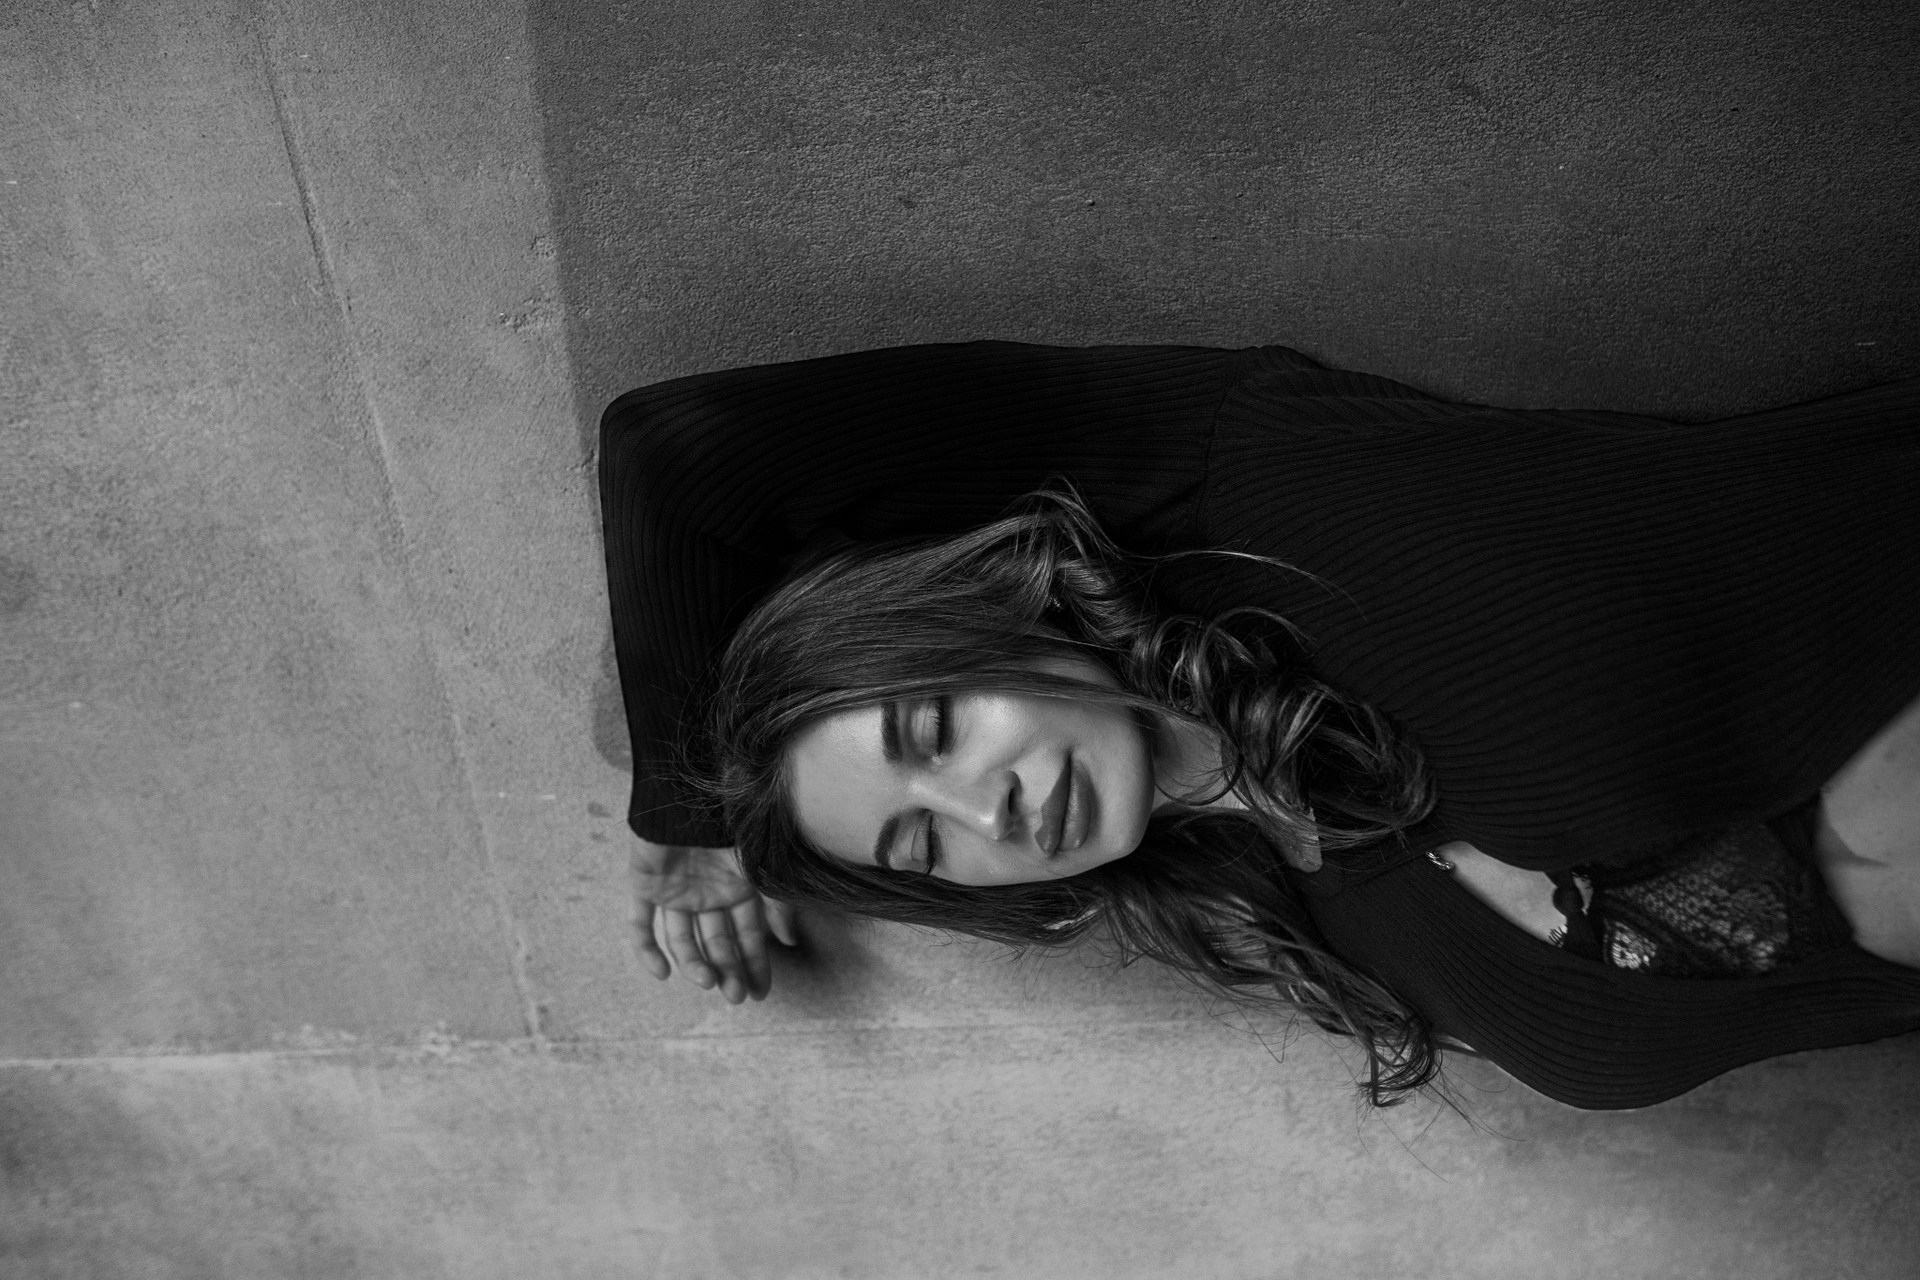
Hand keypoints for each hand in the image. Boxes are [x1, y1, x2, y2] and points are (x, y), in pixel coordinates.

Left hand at [628, 839, 798, 1002]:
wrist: (686, 792)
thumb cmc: (729, 824)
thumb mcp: (761, 866)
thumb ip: (776, 904)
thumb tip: (789, 941)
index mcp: (737, 889)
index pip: (747, 936)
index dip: (754, 964)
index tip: (760, 993)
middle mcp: (707, 895)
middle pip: (716, 943)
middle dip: (727, 971)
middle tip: (735, 996)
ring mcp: (675, 892)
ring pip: (682, 939)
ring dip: (693, 964)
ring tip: (705, 982)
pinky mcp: (645, 886)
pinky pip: (640, 924)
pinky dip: (646, 950)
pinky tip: (660, 973)